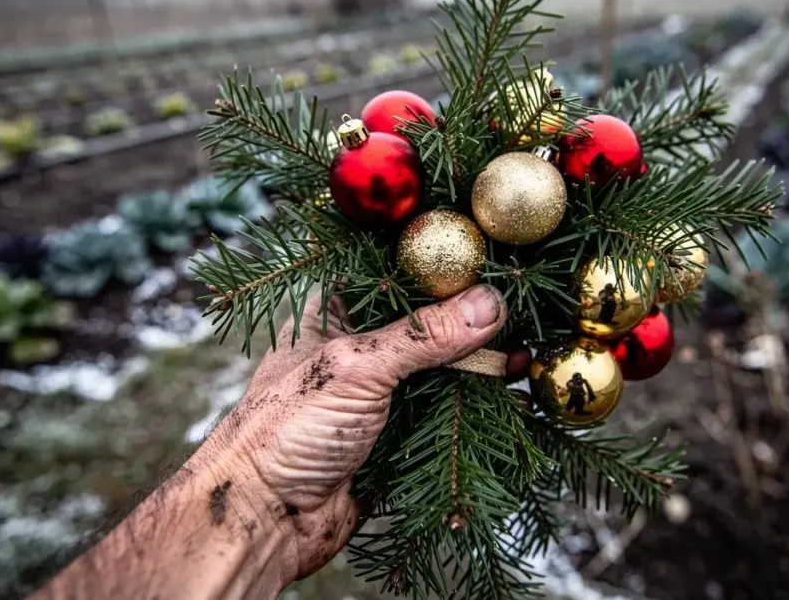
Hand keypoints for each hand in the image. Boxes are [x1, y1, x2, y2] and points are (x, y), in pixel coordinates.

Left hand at [195, 284, 512, 585]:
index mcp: (337, 310)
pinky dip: (475, 407)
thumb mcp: (355, 368)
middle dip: (473, 322)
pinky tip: (511, 397)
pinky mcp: (396, 432)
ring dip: (480, 367)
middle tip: (523, 316)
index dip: (444, 269)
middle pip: (428, 322)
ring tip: (525, 356)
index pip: (398, 274)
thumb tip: (489, 304)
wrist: (263, 520)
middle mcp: (360, 344)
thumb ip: (423, 336)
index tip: (495, 267)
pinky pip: (444, 412)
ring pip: (441, 369)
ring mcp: (379, 390)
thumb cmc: (285, 429)